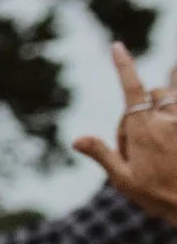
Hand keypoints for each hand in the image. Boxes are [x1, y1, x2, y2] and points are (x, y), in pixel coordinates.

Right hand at [75, 42, 176, 223]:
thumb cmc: (159, 196)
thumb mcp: (124, 180)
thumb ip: (103, 155)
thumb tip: (76, 140)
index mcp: (144, 131)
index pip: (132, 89)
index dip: (124, 66)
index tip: (117, 46)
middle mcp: (167, 121)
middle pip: (155, 95)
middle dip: (145, 106)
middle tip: (140, 136)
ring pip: (175, 95)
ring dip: (169, 91)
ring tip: (168, 82)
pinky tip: (173, 101)